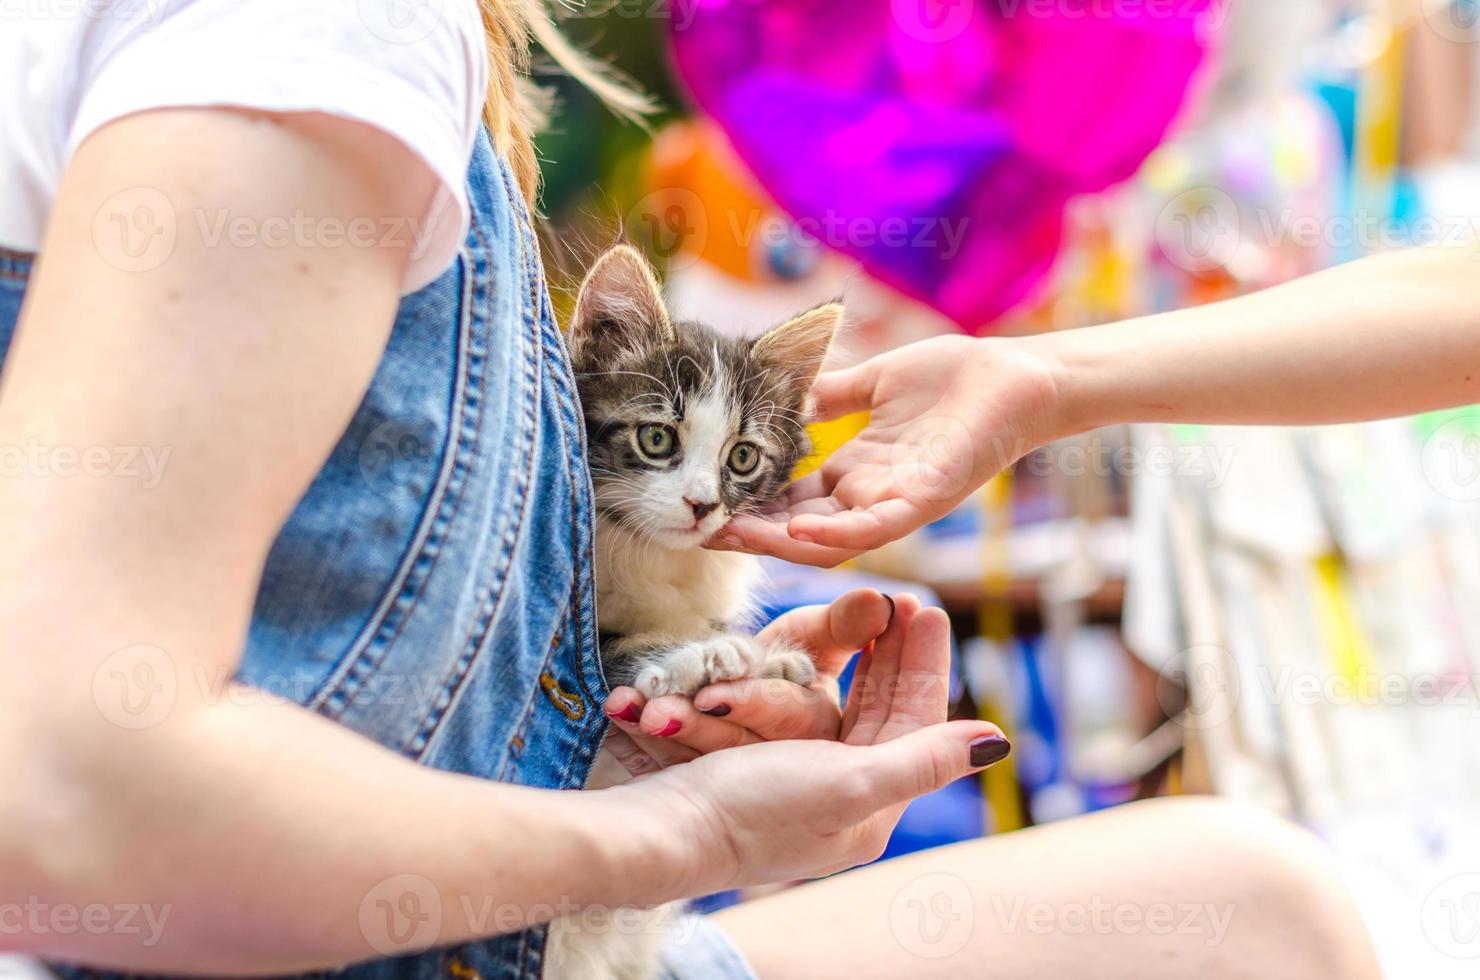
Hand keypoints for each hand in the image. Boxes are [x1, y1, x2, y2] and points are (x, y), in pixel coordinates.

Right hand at [604, 597, 1010, 892]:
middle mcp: (835, 791)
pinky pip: (788, 708)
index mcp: (869, 805)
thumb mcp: (849, 784)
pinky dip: (802, 673)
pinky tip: (812, 645)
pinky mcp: (748, 758)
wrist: (657, 829)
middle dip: (892, 654)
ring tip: (868, 611)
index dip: (923, 664)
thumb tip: (996, 741)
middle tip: (903, 598)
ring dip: (852, 658)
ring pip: (837, 703)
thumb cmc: (754, 810)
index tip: (926, 606)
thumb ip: (922, 759)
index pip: (913, 721)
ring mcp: (791, 774)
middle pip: (879, 709)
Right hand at [713, 335, 1062, 565]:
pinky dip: (837, 534)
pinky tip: (800, 530)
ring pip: (828, 541)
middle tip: (700, 528)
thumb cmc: (953, 378)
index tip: (704, 500)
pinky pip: (875, 528)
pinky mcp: (926, 500)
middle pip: (797, 530)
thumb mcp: (871, 383)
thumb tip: (780, 389)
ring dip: (780, 542)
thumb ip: (826, 393)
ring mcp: (896, 504)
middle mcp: (868, 498)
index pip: (787, 502)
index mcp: (853, 474)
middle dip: (749, 532)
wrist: (1015, 375)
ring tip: (735, 534)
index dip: (746, 504)